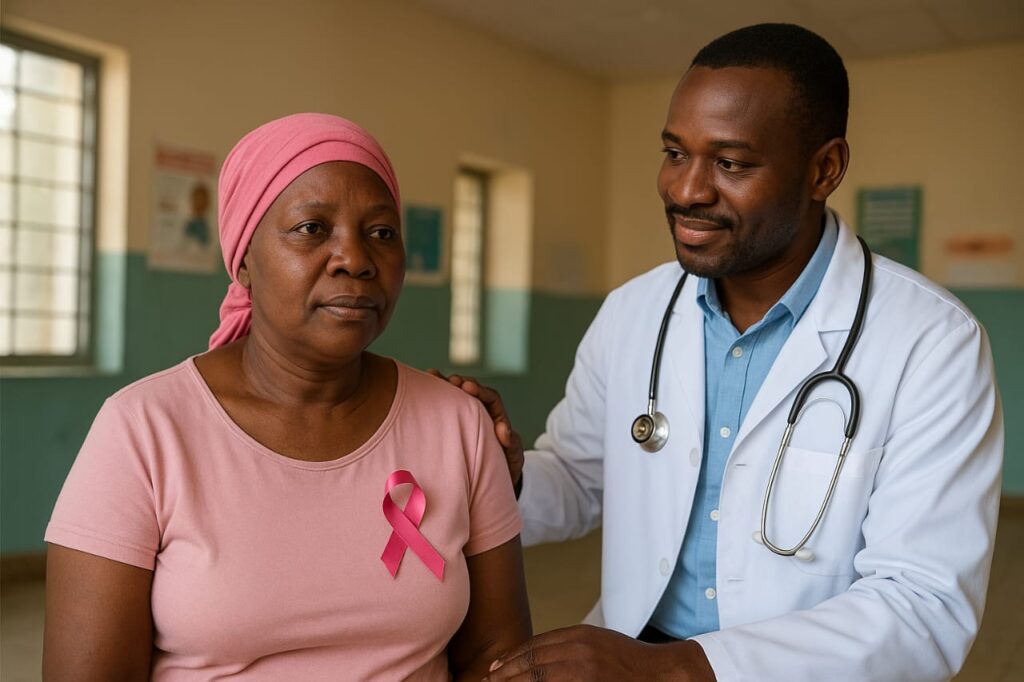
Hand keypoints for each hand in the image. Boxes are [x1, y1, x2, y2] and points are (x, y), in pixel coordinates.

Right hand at [426, 370, 524, 486]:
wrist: (494, 481)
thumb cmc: (506, 467)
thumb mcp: (512, 456)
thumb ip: (511, 443)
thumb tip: (504, 432)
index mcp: (497, 418)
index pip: (491, 398)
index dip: (480, 391)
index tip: (467, 387)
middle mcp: (483, 413)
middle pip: (473, 392)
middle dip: (461, 383)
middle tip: (450, 380)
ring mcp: (467, 418)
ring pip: (458, 396)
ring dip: (446, 385)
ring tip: (432, 375)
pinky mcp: (454, 424)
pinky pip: (447, 407)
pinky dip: (437, 396)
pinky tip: (424, 387)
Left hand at [483, 625, 715, 681]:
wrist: (662, 673)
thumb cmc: (629, 661)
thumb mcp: (597, 643)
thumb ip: (569, 647)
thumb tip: (537, 658)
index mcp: (580, 636)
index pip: (535, 646)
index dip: (512, 658)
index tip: (496, 669)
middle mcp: (580, 651)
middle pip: (533, 663)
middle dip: (508, 674)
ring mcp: (586, 672)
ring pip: (540, 678)